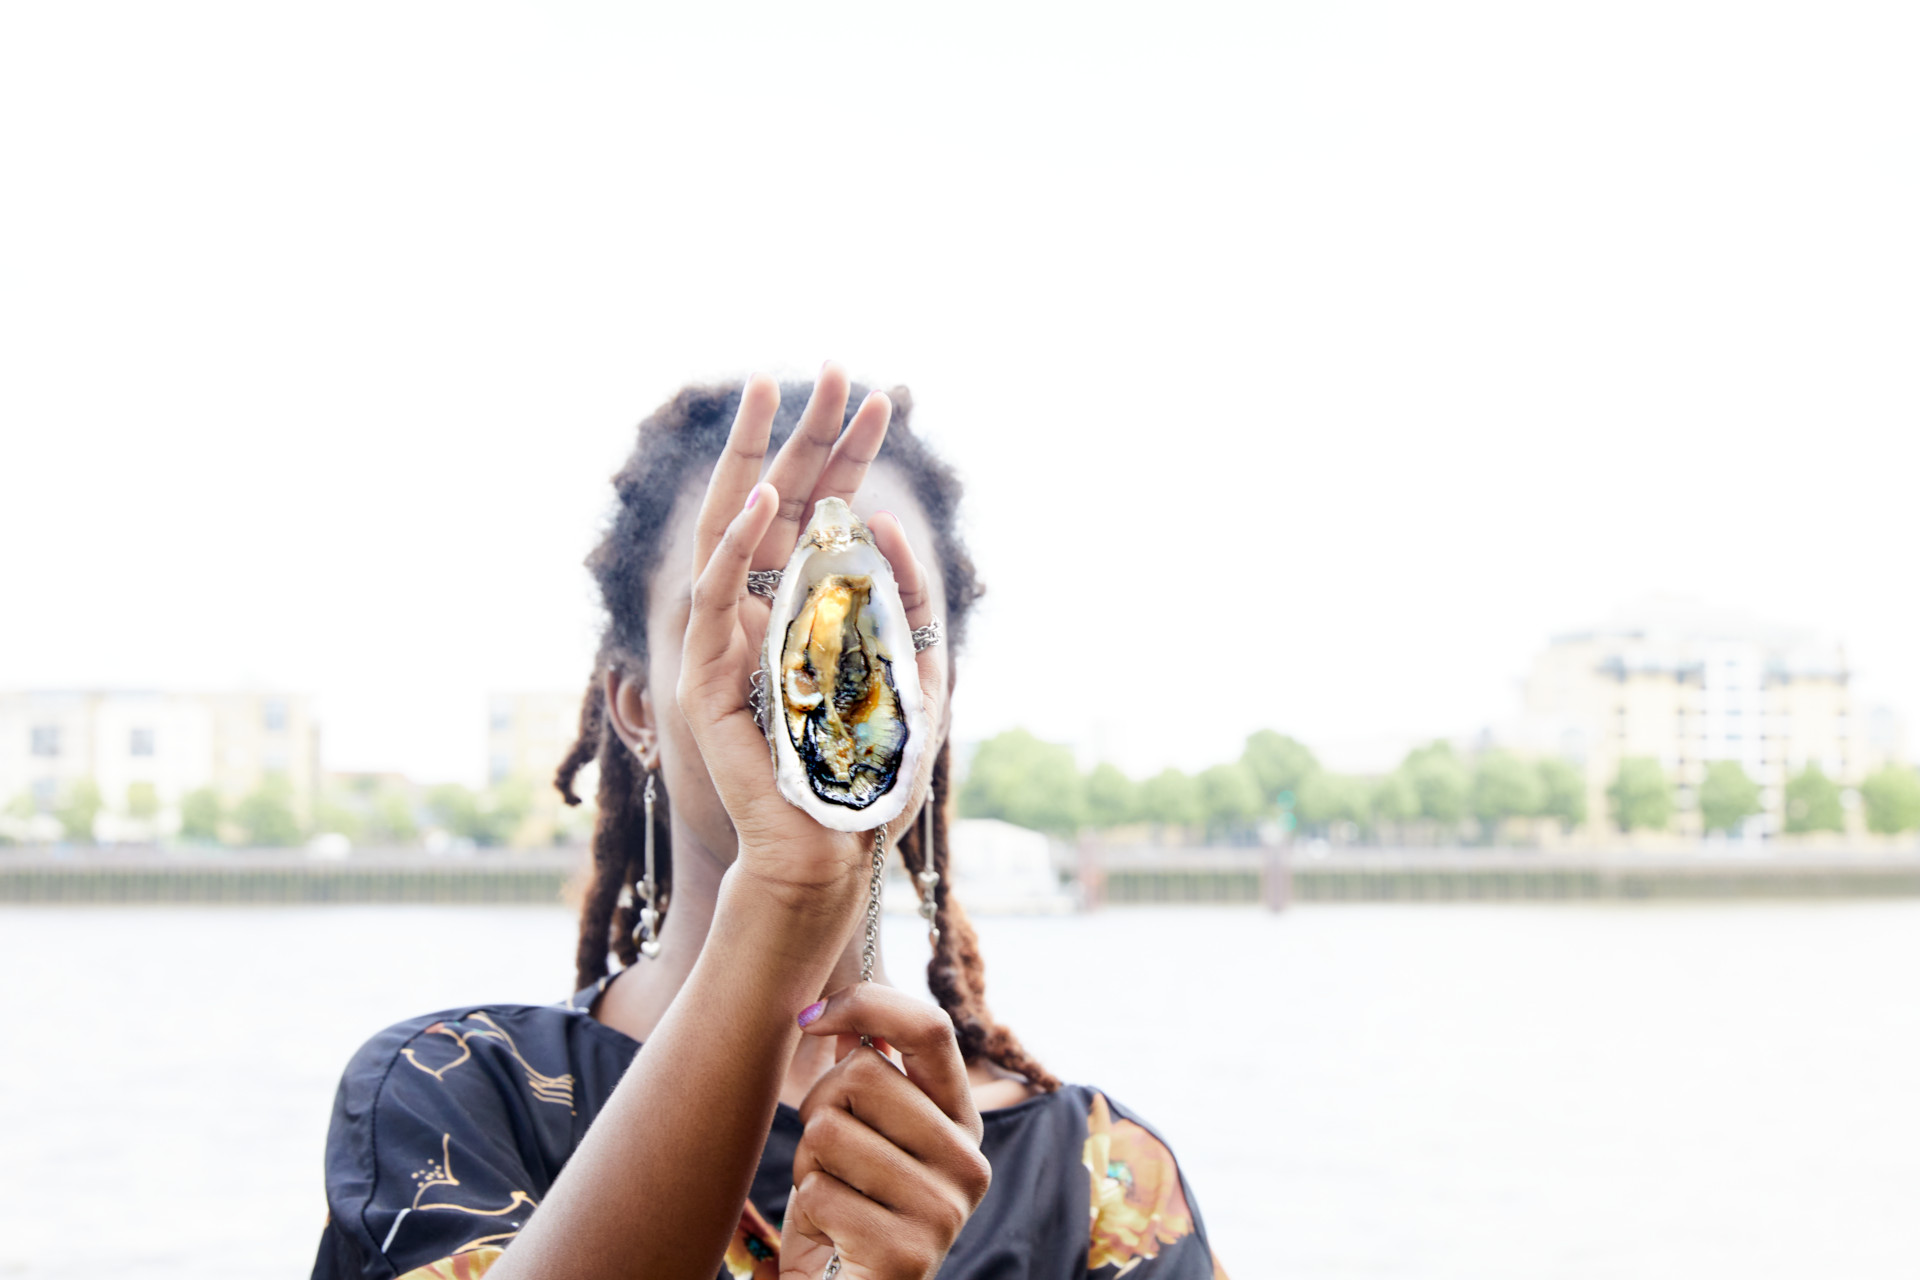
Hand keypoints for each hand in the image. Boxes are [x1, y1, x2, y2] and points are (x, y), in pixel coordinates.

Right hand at [677, 368, 904, 897]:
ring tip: (780, 394)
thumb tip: (879, 524)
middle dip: (806, 433)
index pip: (824, 509)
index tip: (880, 397)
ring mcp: (726, 638)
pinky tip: (766, 502)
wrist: (826, 848)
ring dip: (763, 460)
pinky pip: (717, 599)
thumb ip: (901, 602)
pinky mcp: (708, 678)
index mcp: (801, 603)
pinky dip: (738, 548)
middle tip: (833, 364)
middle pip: (780, 501)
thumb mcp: (907, 673)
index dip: (847, 453)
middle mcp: (758, 609)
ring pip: (739, 531)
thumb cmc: (866, 768)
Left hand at [784, 987, 991, 1278]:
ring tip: (833, 1198)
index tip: (810, 1016)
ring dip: (808, 1165)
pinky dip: (808, 1213)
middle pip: (864, 1074)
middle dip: (819, 1107)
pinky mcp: (909, 1252)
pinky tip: (833, 1238)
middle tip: (826, 1156)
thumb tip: (836, 1010)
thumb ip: (865, 1074)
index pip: (931, 1030)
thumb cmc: (848, 1209)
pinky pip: (819, 1191)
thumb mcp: (860, 1132)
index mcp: (962, 1122)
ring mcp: (945, 1209)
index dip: (866, 1004)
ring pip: (829, 1131)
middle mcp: (968, 1161)